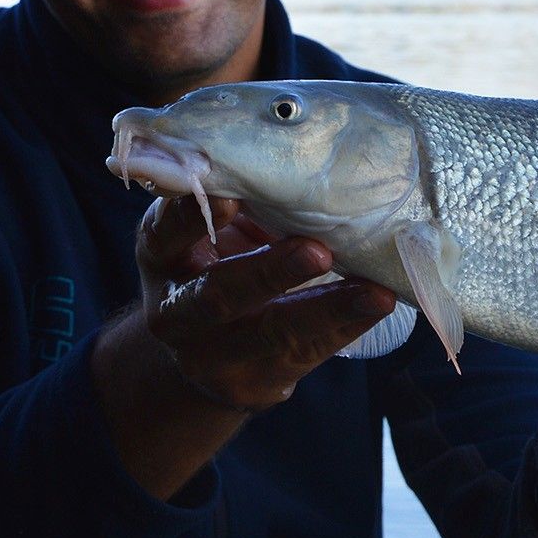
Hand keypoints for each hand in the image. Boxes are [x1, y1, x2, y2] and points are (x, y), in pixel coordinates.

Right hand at [132, 192, 397, 412]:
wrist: (199, 352)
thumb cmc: (216, 262)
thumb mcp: (209, 231)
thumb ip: (235, 200)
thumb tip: (291, 154)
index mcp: (161, 257)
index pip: (166, 235)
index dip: (191, 219)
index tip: (228, 198)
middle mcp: (175, 312)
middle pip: (217, 295)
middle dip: (269, 272)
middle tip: (316, 249)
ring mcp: (211, 356)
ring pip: (270, 334)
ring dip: (326, 309)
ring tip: (373, 292)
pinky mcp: (253, 383)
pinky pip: (305, 354)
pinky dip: (345, 327)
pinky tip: (376, 304)